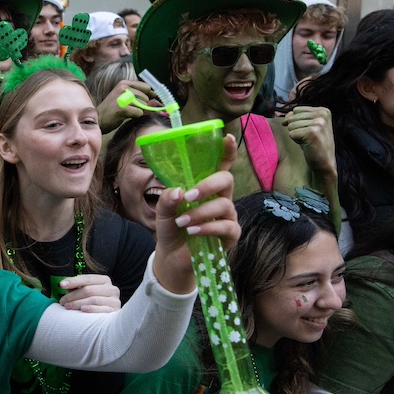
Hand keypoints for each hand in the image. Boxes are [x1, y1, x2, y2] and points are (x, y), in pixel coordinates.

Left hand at [57, 274, 120, 312]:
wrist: (110, 320)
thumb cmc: (94, 303)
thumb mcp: (87, 292)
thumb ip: (77, 287)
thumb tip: (64, 284)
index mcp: (104, 280)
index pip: (87, 278)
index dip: (74, 281)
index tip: (61, 285)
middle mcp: (111, 289)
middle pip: (88, 290)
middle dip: (73, 295)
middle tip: (62, 301)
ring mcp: (114, 300)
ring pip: (93, 299)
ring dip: (77, 303)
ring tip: (67, 306)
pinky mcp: (114, 311)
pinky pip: (101, 309)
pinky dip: (91, 309)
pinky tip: (82, 309)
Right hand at [97, 80, 158, 133]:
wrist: (98, 119)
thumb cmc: (112, 109)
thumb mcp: (125, 99)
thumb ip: (140, 98)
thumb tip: (157, 101)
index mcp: (124, 83)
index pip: (146, 87)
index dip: (150, 95)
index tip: (152, 100)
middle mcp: (123, 88)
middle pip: (146, 97)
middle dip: (144, 105)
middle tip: (135, 110)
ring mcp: (122, 97)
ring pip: (143, 105)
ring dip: (139, 111)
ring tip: (129, 113)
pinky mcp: (122, 108)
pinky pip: (139, 112)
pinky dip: (136, 116)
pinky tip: (127, 116)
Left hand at [151, 135, 238, 294]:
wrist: (172, 256)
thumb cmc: (172, 228)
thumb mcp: (162, 212)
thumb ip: (167, 199)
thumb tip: (178, 190)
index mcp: (205, 187)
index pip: (220, 165)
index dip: (225, 151)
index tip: (225, 137)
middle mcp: (220, 197)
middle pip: (226, 179)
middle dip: (208, 185)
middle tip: (188, 195)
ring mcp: (228, 215)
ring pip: (224, 204)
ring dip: (200, 212)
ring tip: (181, 222)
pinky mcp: (231, 234)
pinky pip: (226, 226)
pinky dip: (208, 227)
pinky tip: (193, 231)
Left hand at [283, 106, 336, 183]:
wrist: (323, 162)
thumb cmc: (312, 144)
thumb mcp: (307, 126)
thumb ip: (297, 117)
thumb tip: (286, 116)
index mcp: (323, 110)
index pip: (296, 110)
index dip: (295, 122)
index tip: (307, 131)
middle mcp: (322, 114)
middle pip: (292, 117)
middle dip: (295, 129)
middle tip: (307, 138)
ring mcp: (319, 123)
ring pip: (291, 125)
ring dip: (296, 135)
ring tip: (307, 141)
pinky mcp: (313, 132)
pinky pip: (292, 133)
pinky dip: (296, 141)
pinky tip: (307, 145)